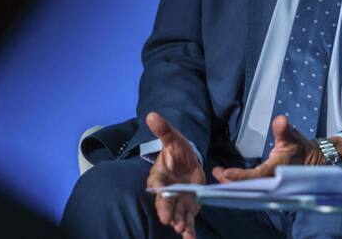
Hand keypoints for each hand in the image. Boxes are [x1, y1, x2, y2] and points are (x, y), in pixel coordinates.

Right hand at [144, 112, 204, 237]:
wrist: (189, 161)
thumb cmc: (177, 150)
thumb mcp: (173, 138)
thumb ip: (163, 130)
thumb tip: (151, 115)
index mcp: (160, 176)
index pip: (157, 185)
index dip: (160, 194)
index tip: (163, 202)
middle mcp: (166, 192)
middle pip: (165, 203)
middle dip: (167, 212)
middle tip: (170, 222)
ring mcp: (177, 202)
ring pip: (176, 214)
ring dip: (179, 223)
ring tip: (182, 231)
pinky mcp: (187, 209)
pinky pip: (188, 220)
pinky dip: (189, 231)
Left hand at [212, 115, 341, 182]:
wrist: (313, 162)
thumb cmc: (300, 148)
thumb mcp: (292, 136)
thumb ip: (284, 130)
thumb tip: (280, 120)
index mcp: (277, 170)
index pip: (256, 176)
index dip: (241, 176)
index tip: (225, 173)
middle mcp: (273, 182)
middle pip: (249, 187)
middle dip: (231, 183)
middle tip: (216, 173)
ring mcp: (270, 186)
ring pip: (249, 189)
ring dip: (232, 184)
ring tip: (218, 174)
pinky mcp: (268, 186)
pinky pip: (252, 188)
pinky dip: (239, 184)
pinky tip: (228, 179)